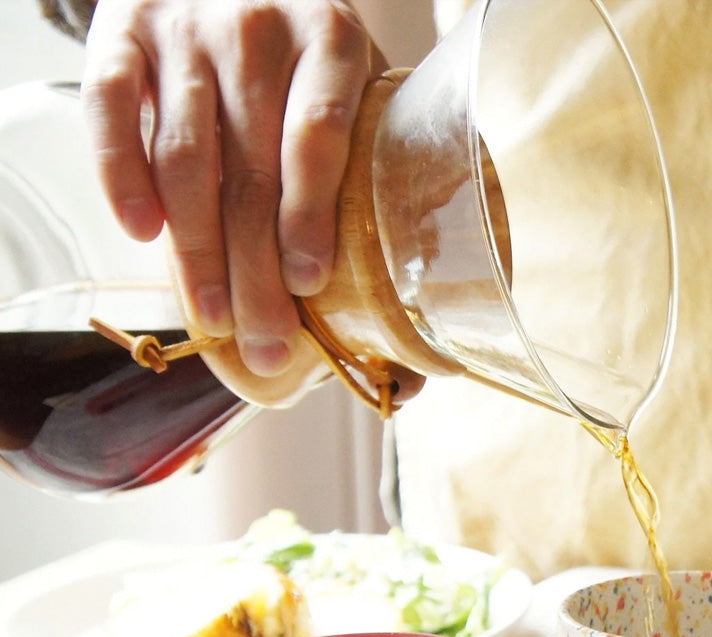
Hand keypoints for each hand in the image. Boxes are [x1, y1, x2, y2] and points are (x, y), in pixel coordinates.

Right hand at [81, 0, 381, 375]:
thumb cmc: (307, 54)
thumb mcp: (357, 83)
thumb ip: (376, 161)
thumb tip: (414, 302)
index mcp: (330, 40)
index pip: (317, 137)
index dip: (310, 215)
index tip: (309, 283)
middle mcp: (256, 28)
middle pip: (252, 170)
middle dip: (256, 271)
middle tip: (267, 342)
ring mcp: (184, 29)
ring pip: (185, 158)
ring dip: (197, 251)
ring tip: (216, 320)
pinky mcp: (122, 33)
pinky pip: (110, 108)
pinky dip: (120, 173)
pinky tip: (141, 234)